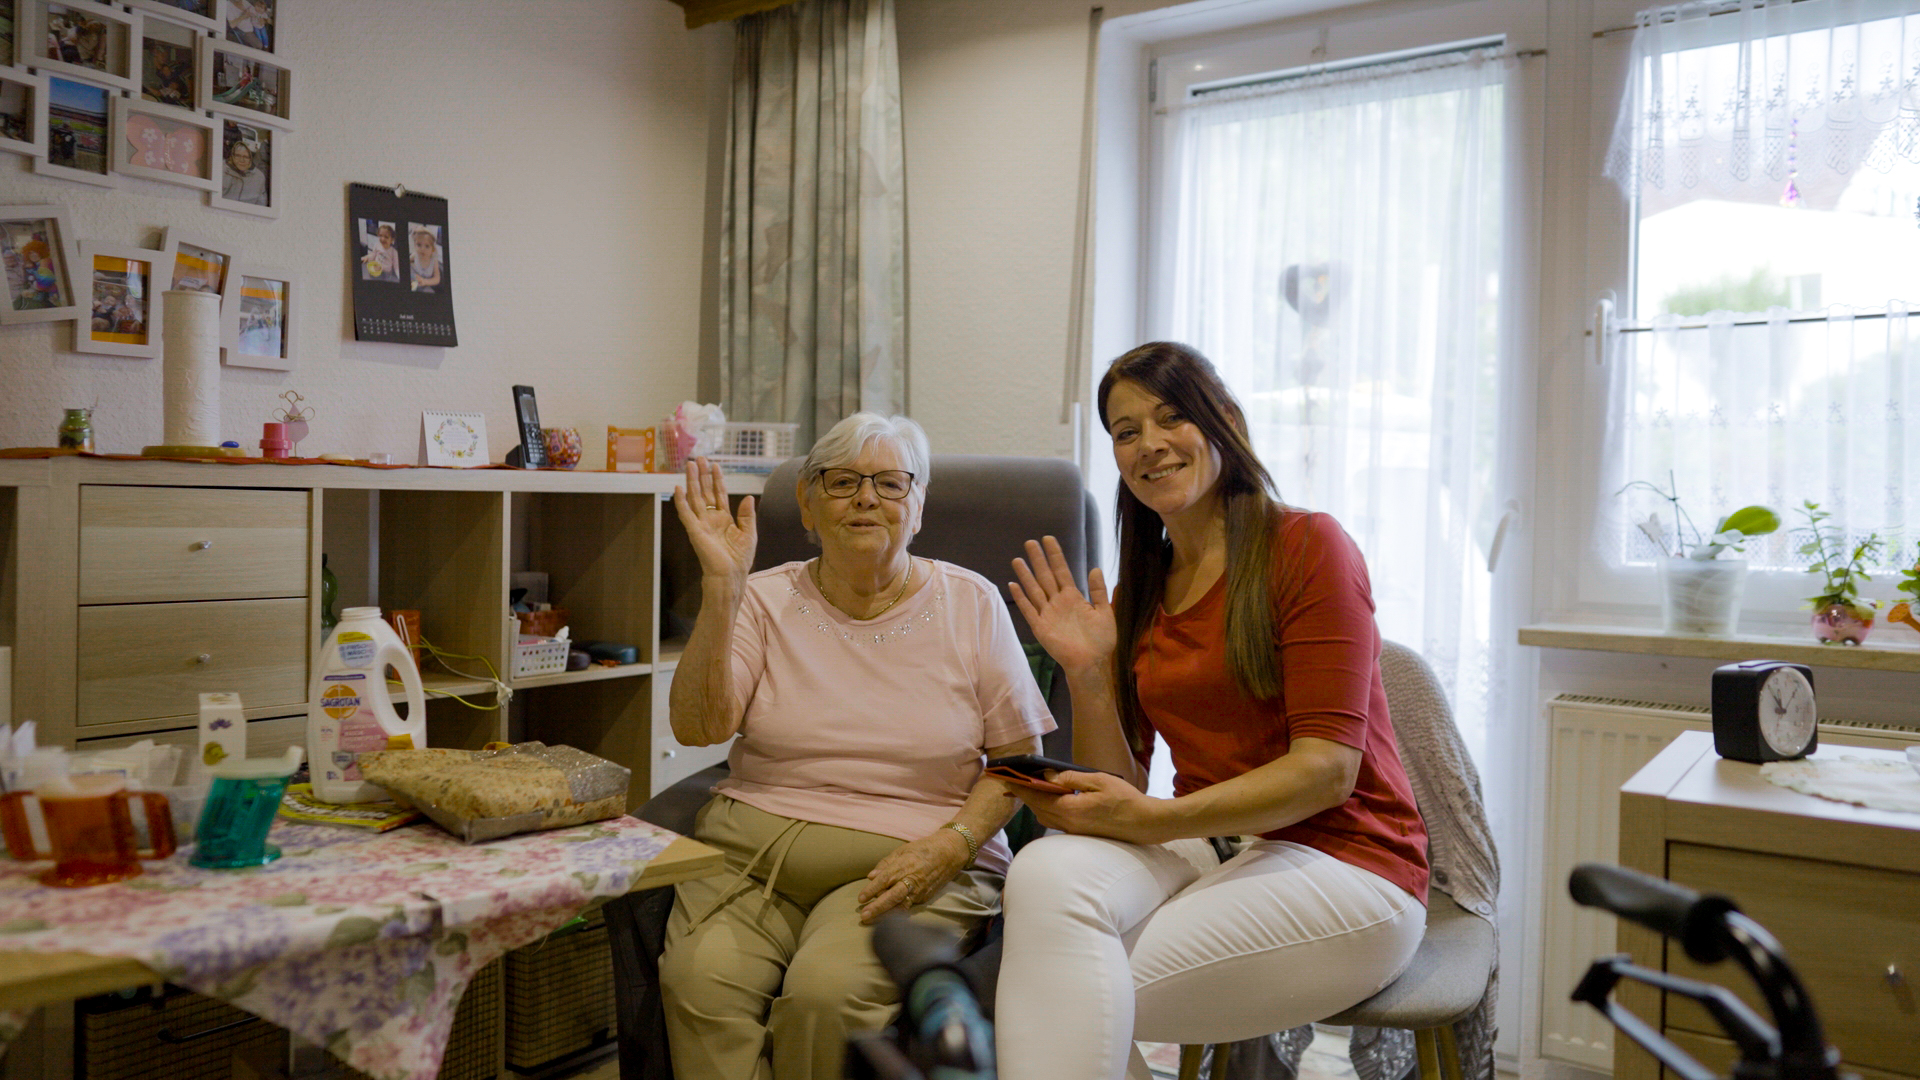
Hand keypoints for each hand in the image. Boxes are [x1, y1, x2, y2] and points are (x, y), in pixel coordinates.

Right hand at [673, 457, 756, 584]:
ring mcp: (701, 523)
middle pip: (705, 492)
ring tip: (690, 465)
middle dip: (702, 475)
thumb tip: (748, 496)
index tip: (715, 465)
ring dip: (692, 481)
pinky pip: (685, 514)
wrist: (731, 574)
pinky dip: (681, 501)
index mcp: (724, 518)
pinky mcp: (694, 531)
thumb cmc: (740, 558)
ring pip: (695, 498)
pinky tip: (678, 488)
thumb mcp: (749, 533)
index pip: (719, 494)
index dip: (717, 479)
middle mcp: (711, 518)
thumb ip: (747, 515)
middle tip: (698, 458)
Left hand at [856, 829, 970, 924]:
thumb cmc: (923, 849)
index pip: (884, 879)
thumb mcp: (903, 850)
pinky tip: (887, 919)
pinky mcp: (925, 897)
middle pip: (892, 896)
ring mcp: (919, 890)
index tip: (860, 899)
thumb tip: (871, 876)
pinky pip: (909, 906)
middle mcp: (911, 879)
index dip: (871, 890)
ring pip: (901, 905)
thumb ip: (886, 863)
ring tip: (873, 922)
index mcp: (904, 865)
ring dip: (886, 915)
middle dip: (877, 907)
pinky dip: (898, 913)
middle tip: (864, 916)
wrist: (949, 854)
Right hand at [1009, 536, 1114, 676]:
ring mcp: (1048, 614)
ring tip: (1018, 560)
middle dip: (1038, 560)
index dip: (1055, 555)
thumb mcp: (1104, 612)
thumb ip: (1098, 591)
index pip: (1062, 571)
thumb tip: (1095, 568)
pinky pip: (1029, 610)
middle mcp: (1058, 602)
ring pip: (1034, 590)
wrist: (1092, 663)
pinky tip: (1013, 585)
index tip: (1048, 539)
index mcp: (1073, 597)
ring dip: (1026, 575)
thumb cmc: (1100, 640)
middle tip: (1030, 542)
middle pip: (1045, 576)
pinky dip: (1021, 598)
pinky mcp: (1041, 627)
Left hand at [1013, 768, 1162, 844]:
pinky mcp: (1081, 834)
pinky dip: (1048, 810)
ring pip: (1046, 817)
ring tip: (1030, 788)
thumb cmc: (1126, 800)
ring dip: (1036, 804)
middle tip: (1013, 782)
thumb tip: (1050, 776)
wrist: (1145, 824)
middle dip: (1024, 796)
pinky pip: (1057, 821)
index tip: (1006, 779)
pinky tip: (1052, 800)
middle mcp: (1068, 824)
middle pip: (1038, 809)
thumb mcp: (1099, 781)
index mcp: (1070, 810)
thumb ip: (1072, 778)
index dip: (1020, 788)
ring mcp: (1075, 831)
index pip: (1037, 798)